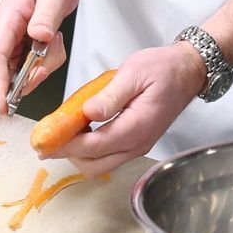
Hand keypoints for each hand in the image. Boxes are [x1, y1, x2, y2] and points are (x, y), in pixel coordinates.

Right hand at [0, 0, 79, 112]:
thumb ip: (46, 15)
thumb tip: (38, 35)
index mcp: (4, 21)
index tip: (5, 104)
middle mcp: (1, 34)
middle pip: (2, 73)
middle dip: (24, 79)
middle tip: (45, 67)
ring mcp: (9, 41)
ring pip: (18, 73)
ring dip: (39, 67)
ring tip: (54, 40)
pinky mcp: (20, 45)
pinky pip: (29, 67)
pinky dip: (45, 62)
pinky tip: (52, 41)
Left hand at [51, 43, 203, 176]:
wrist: (188, 71)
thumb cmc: (164, 68)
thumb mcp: (134, 73)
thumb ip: (110, 96)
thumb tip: (88, 112)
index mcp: (136, 127)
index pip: (93, 146)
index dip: (65, 146)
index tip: (44, 142)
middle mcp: (138, 143)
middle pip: (94, 165)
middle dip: (67, 155)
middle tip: (47, 139)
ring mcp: (139, 146)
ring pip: (101, 165)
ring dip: (78, 154)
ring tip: (62, 133)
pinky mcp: (137, 142)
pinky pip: (109, 156)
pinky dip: (91, 150)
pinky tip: (81, 131)